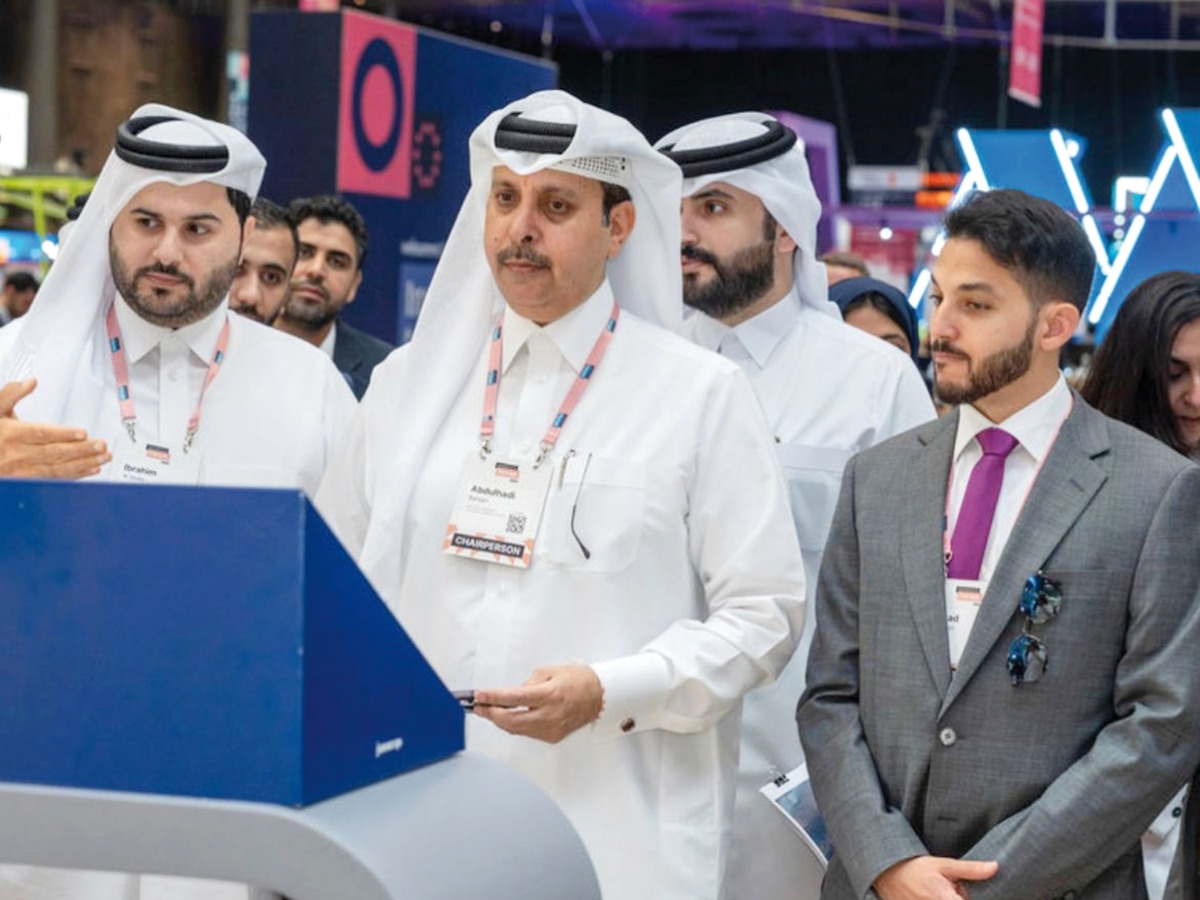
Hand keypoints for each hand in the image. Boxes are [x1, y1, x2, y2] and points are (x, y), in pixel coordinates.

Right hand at [0, 379, 109, 478]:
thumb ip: (11, 394)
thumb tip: (31, 381)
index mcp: (11, 434)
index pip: (41, 434)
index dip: (62, 434)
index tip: (82, 433)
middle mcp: (16, 454)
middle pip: (53, 453)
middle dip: (80, 450)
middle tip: (101, 446)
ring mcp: (21, 471)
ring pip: (57, 468)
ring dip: (83, 464)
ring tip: (103, 457)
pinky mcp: (27, 481)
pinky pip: (54, 478)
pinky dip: (75, 475)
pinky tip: (91, 469)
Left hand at [473, 664, 604, 743]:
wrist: (599, 696)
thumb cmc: (578, 680)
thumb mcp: (550, 671)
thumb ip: (528, 683)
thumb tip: (511, 695)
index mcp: (549, 695)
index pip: (514, 698)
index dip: (494, 698)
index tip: (480, 695)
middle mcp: (550, 715)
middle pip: (511, 720)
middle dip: (491, 714)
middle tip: (479, 706)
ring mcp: (551, 729)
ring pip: (517, 729)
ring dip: (501, 720)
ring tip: (490, 711)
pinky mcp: (552, 737)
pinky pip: (527, 732)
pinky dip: (516, 725)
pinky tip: (510, 716)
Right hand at [874, 855, 997, 899]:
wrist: (887, 872)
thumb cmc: (916, 868)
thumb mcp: (944, 865)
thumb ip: (971, 870)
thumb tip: (995, 867)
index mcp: (947, 899)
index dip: (967, 896)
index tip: (962, 888)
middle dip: (959, 898)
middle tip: (952, 890)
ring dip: (950, 899)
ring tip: (938, 893)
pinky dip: (937, 899)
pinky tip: (930, 895)